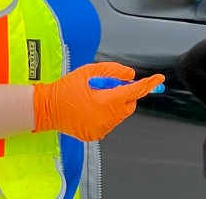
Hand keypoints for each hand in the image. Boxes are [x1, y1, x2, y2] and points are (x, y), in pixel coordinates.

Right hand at [32, 62, 164, 140]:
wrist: (46, 108)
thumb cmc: (66, 88)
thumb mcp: (89, 71)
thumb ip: (113, 71)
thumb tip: (130, 76)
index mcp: (106, 101)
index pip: (134, 91)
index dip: (148, 84)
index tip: (158, 79)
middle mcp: (106, 118)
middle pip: (129, 105)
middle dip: (125, 95)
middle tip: (107, 88)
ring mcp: (101, 128)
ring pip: (119, 115)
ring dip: (114, 106)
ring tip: (93, 99)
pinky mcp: (95, 135)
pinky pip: (109, 123)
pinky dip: (105, 116)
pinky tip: (89, 109)